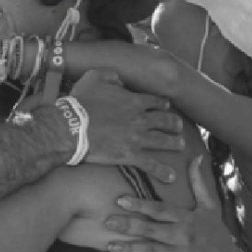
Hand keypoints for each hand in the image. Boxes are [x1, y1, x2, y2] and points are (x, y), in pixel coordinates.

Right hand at [69, 69, 183, 181]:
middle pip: (165, 121)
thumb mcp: (94, 77)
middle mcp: (140, 119)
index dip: (163, 104)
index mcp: (133, 100)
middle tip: (178, 126)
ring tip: (181, 145)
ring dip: (175, 143)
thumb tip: (120, 79)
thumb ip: (110, 74)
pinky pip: (151, 164)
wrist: (71, 126)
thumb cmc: (81, 102)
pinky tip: (170, 176)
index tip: (166, 106)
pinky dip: (162, 171)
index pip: (156, 101)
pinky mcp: (130, 155)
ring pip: (164, 141)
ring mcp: (137, 138)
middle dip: (174, 124)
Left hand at [103, 154, 238, 251]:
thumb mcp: (209, 206)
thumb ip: (198, 182)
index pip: (160, 210)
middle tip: (108, 222)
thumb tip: (196, 156)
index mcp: (187, 218)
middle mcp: (183, 236)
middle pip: (152, 230)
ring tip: (110, 247)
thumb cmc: (215, 232)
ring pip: (152, 250)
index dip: (140, 205)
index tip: (120, 200)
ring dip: (130, 249)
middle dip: (129, 226)